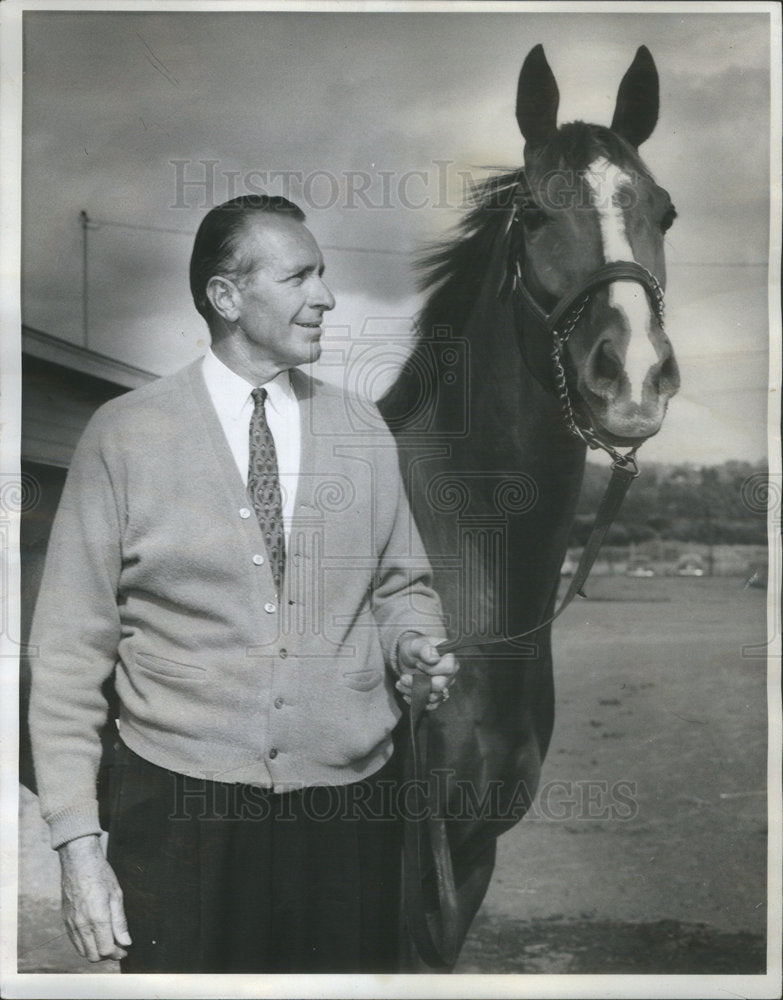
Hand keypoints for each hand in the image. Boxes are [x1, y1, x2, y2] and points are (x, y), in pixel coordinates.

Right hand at [58, 833, 130, 961]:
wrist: (78, 862)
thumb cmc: (100, 875)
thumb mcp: (116, 895)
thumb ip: (120, 922)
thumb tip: (126, 942)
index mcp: (97, 918)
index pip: (106, 949)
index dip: (117, 952)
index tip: (125, 948)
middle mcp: (82, 924)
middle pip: (93, 955)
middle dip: (107, 955)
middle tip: (118, 946)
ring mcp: (71, 924)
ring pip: (83, 951)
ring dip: (96, 951)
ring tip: (108, 940)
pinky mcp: (65, 921)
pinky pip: (75, 942)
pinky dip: (85, 944)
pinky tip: (95, 935)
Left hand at [395, 633, 458, 710]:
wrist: (407, 656)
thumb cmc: (415, 648)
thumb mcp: (416, 644)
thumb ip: (424, 648)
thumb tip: (434, 658)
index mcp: (449, 658)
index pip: (448, 668)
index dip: (431, 669)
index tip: (418, 664)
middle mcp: (450, 674)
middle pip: (440, 686)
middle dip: (418, 683)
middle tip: (403, 677)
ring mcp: (443, 687)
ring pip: (433, 697)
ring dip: (413, 692)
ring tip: (401, 683)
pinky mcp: (435, 696)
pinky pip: (430, 705)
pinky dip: (415, 701)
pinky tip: (405, 694)